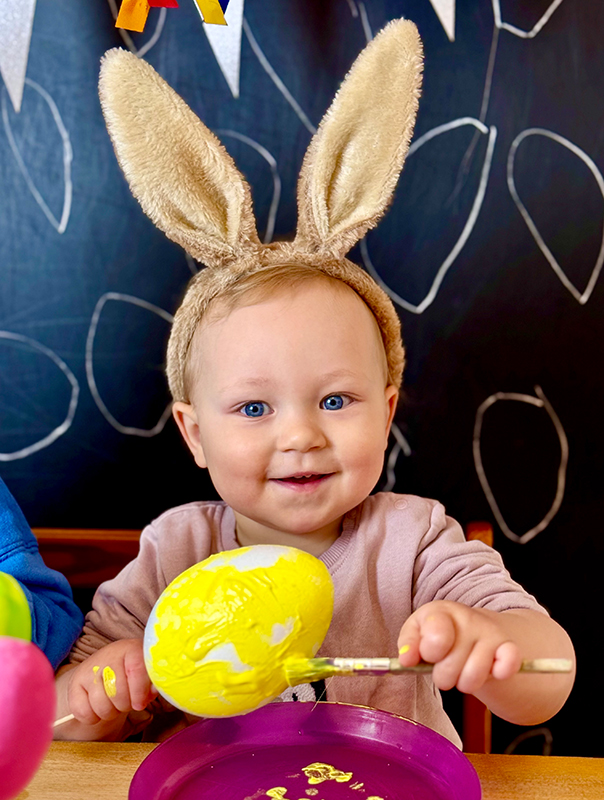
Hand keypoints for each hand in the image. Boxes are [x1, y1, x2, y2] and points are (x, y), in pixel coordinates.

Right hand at [66, 639, 157, 725]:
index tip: (141, 703)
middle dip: (125, 705)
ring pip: (101, 706)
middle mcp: (109, 655)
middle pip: (118, 693)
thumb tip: (153, 691)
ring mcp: (89, 668)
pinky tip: (98, 708)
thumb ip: (153, 683)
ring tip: (114, 704)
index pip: (136, 669)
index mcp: (131, 649)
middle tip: (127, 702)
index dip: (139, 691)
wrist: (106, 667)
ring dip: (110, 712)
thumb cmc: (132, 673)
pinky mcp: (74, 682)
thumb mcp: (147, 674)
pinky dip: (92, 717)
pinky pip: (83, 712)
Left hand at [397, 600, 521, 694]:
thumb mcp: (418, 633)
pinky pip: (508, 664)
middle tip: (445, 668)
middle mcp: (467, 618)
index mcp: (440, 612)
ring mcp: (490, 632)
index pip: (436, 638)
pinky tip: (492, 671)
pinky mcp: (509, 647)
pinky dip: (500, 673)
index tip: (428, 656)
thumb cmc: (442, 635)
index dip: (429, 654)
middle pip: (450, 667)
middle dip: (444, 676)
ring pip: (473, 677)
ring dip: (465, 683)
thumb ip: (408, 645)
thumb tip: (405, 659)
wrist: (476, 629)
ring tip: (463, 671)